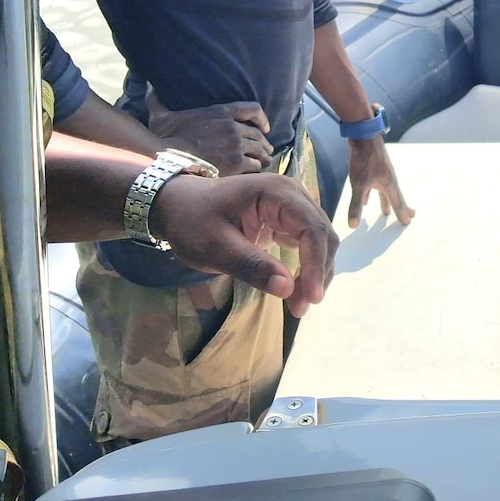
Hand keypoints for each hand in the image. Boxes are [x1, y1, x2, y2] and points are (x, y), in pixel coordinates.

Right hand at [147, 89, 273, 174]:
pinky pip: (254, 166)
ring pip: (259, 150)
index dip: (262, 118)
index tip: (265, 127)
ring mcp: (236, 145)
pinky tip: (254, 173)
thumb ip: (157, 100)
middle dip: (263, 143)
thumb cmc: (165, 139)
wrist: (168, 161)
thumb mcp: (161, 115)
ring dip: (263, 157)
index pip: (252, 109)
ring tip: (264, 162)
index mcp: (220, 112)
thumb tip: (147, 84)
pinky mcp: (237, 163)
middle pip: (258, 134)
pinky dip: (256, 170)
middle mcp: (232, 126)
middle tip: (266, 150)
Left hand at [151, 171, 338, 315]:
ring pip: (319, 240)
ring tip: (299, 304)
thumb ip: (252, 266)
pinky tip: (296, 287)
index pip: (312, 228)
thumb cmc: (192, 221)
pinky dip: (306, 266)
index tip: (311, 298)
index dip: (316, 264)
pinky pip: (307, 243)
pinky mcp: (286, 219)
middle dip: (318, 271)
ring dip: (315, 271)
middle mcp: (292, 195)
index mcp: (277, 193)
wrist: (177, 205)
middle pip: (322, 234)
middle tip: (301, 308)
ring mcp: (291, 205)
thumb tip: (287, 289)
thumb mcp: (216, 247)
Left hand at [344, 137, 414, 228]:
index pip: (397, 203)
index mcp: (389, 185)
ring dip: (386, 201)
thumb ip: (356, 205)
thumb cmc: (364, 160)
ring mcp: (382, 173)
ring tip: (385, 211)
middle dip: (401, 208)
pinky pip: (376, 185)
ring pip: (386, 191)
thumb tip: (353, 225)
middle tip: (410, 216)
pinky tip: (367, 198)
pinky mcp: (375, 167)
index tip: (407, 222)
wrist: (364, 137)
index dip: (401, 214)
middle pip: (396, 197)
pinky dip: (374, 193)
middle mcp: (388, 179)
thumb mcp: (359, 185)